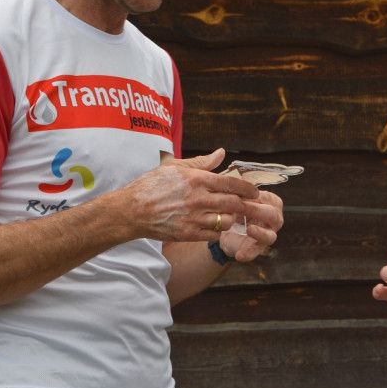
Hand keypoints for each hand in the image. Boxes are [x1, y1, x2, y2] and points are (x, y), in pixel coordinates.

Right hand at [118, 149, 266, 241]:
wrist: (131, 210)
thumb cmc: (152, 185)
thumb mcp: (175, 167)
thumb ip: (201, 162)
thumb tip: (222, 153)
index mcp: (197, 179)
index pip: (231, 184)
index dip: (248, 189)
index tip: (255, 192)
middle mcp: (198, 199)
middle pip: (234, 203)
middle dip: (247, 205)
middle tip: (253, 206)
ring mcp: (194, 218)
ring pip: (227, 220)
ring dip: (232, 218)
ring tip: (232, 215)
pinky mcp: (188, 234)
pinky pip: (214, 234)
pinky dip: (219, 231)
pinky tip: (217, 226)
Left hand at [218, 189, 283, 261]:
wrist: (226, 227)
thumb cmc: (236, 208)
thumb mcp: (237, 198)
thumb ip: (239, 192)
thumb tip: (235, 183)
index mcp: (271, 202)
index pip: (266, 198)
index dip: (254, 196)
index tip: (238, 194)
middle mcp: (275, 218)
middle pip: (271, 214)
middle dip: (256, 210)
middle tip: (242, 207)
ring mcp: (269, 234)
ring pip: (270, 235)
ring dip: (260, 233)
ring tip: (249, 229)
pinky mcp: (260, 247)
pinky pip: (256, 251)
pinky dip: (248, 253)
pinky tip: (239, 255)